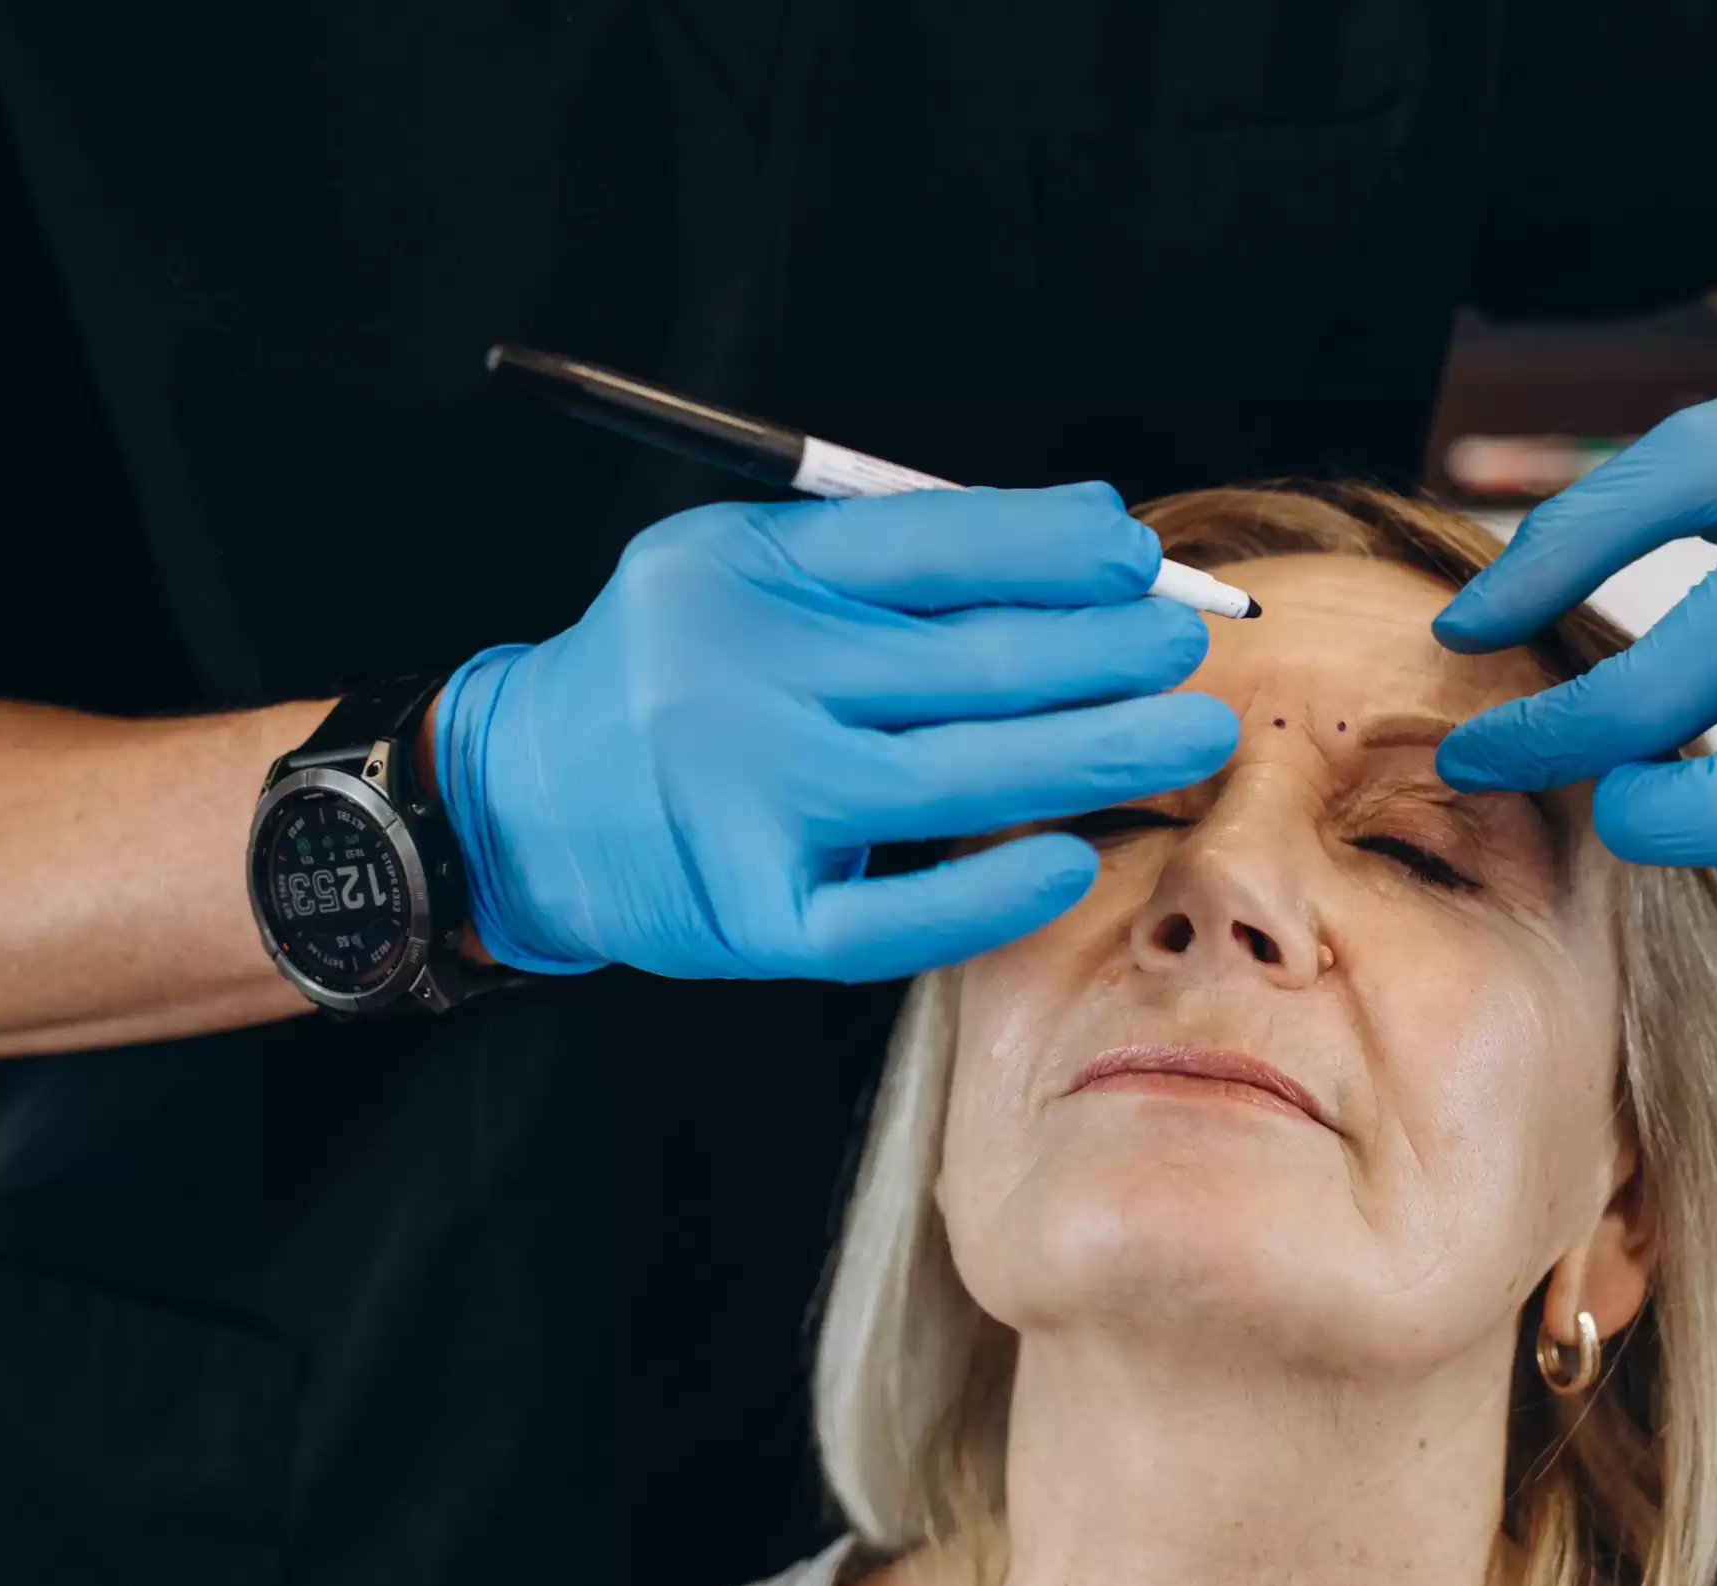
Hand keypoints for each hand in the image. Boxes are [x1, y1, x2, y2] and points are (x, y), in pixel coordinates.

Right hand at [432, 483, 1237, 981]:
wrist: (525, 800)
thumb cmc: (680, 668)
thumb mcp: (747, 568)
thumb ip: (895, 552)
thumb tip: (1091, 534)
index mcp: (743, 572)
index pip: (924, 547)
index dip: (1047, 549)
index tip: (1135, 556)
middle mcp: (741, 679)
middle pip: (960, 663)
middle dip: (1099, 650)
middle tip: (1190, 642)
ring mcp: (744, 805)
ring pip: (949, 781)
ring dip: (1090, 754)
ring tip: (1191, 732)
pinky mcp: (748, 917)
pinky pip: (887, 919)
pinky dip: (984, 896)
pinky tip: (1071, 859)